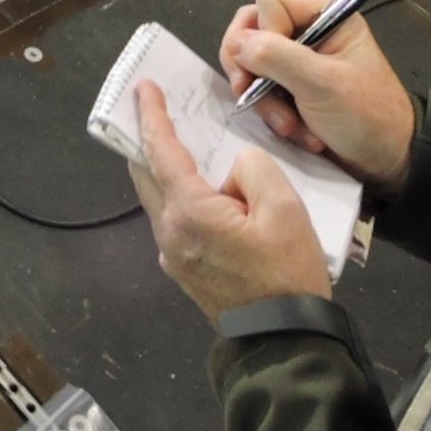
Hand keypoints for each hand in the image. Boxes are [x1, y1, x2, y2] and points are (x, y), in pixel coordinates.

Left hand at [130, 81, 330, 324]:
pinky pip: (175, 221)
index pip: (160, 152)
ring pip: (161, 200)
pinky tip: (205, 193)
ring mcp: (173, 256)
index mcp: (189, 212)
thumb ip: (253, 169)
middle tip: (154, 110)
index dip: (151, 116)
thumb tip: (233, 171)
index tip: (143, 88)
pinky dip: (181, 197)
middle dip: (147, 140)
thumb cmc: (286, 273)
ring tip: (184, 147)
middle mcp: (169, 233)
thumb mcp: (284, 208)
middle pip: (147, 175)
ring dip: (166, 172)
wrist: (283, 342)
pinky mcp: (184, 272)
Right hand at [220, 0, 414, 196]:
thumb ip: (277, 56)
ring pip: (252, 64)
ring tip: (290, 126)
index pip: (270, 2)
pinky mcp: (290, 88)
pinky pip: (261, 90)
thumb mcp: (323, 83)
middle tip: (250, 94)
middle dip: (251, 69)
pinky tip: (296, 132)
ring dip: (265, 100)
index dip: (265, 31)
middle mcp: (308, 32)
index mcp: (325, 17)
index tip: (275, 66)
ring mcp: (297, 62)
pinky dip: (272, 113)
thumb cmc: (366, 115)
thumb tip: (235, 43)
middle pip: (252, 30)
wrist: (388, 161)